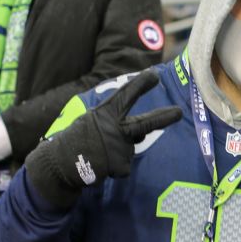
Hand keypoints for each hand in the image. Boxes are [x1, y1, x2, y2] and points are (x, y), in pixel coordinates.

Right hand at [24, 70, 181, 206]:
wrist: (61, 163)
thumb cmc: (78, 138)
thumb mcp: (93, 121)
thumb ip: (118, 123)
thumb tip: (142, 135)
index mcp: (105, 113)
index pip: (126, 96)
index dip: (141, 85)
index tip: (154, 75)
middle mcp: (114, 128)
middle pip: (145, 124)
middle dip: (164, 117)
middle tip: (179, 112)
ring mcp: (118, 148)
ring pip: (130, 147)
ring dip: (119, 149)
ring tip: (99, 152)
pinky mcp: (120, 165)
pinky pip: (124, 164)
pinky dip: (115, 165)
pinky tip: (101, 164)